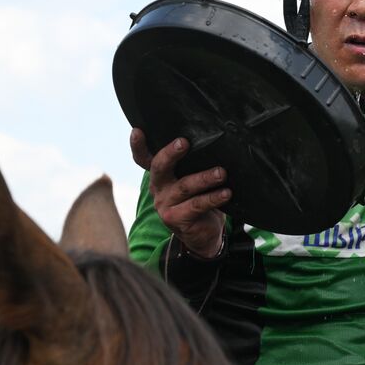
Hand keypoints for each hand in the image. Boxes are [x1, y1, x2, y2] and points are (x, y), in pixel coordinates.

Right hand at [129, 128, 226, 257]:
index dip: (138, 145)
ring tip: (221, 173)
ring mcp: (165, 203)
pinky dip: (213, 198)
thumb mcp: (194, 179)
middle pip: (159, 167)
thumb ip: (195, 164)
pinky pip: (196, 205)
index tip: (137, 131)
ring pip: (184, 186)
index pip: (143, 158)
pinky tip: (226, 193)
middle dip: (171, 154)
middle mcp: (158, 187)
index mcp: (160, 175)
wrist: (203, 234)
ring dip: (204, 178)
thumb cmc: (201, 199)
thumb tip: (216, 143)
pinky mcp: (175, 218)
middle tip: (184, 143)